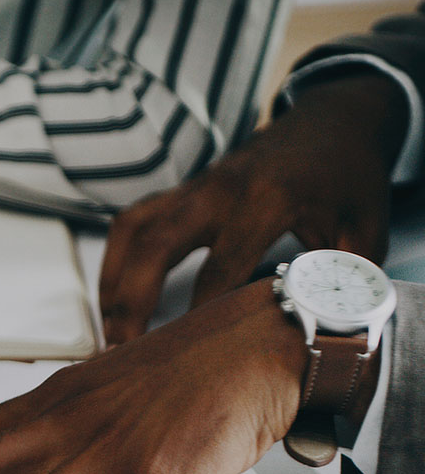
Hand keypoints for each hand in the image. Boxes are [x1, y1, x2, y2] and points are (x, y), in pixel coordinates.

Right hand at [99, 71, 406, 343]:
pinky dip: (115, 260)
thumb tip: (332, 328)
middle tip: (122, 350)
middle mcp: (219, 191)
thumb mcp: (366, 225)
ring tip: (108, 329)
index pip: (220, 270)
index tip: (187, 355)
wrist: (332, 118)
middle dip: (131, 302)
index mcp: (267, 201)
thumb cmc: (348, 174)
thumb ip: (345, 277)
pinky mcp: (182, 190)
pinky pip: (132, 222)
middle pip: (155, 246)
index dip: (200, 317)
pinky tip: (113, 296)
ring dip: (112, 282)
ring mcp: (194, 187)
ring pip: (131, 232)